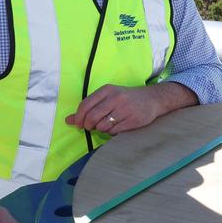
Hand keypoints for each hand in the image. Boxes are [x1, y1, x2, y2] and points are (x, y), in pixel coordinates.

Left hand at [66, 82, 196, 134]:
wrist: (152, 99)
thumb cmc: (125, 99)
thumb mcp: (107, 98)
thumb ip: (88, 108)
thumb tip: (68, 120)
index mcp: (107, 90)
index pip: (85, 106)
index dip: (79, 118)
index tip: (80, 124)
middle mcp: (115, 98)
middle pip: (92, 118)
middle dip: (89, 126)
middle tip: (92, 127)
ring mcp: (125, 109)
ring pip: (102, 126)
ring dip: (102, 129)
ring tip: (108, 125)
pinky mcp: (133, 120)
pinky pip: (114, 131)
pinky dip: (112, 132)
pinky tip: (117, 126)